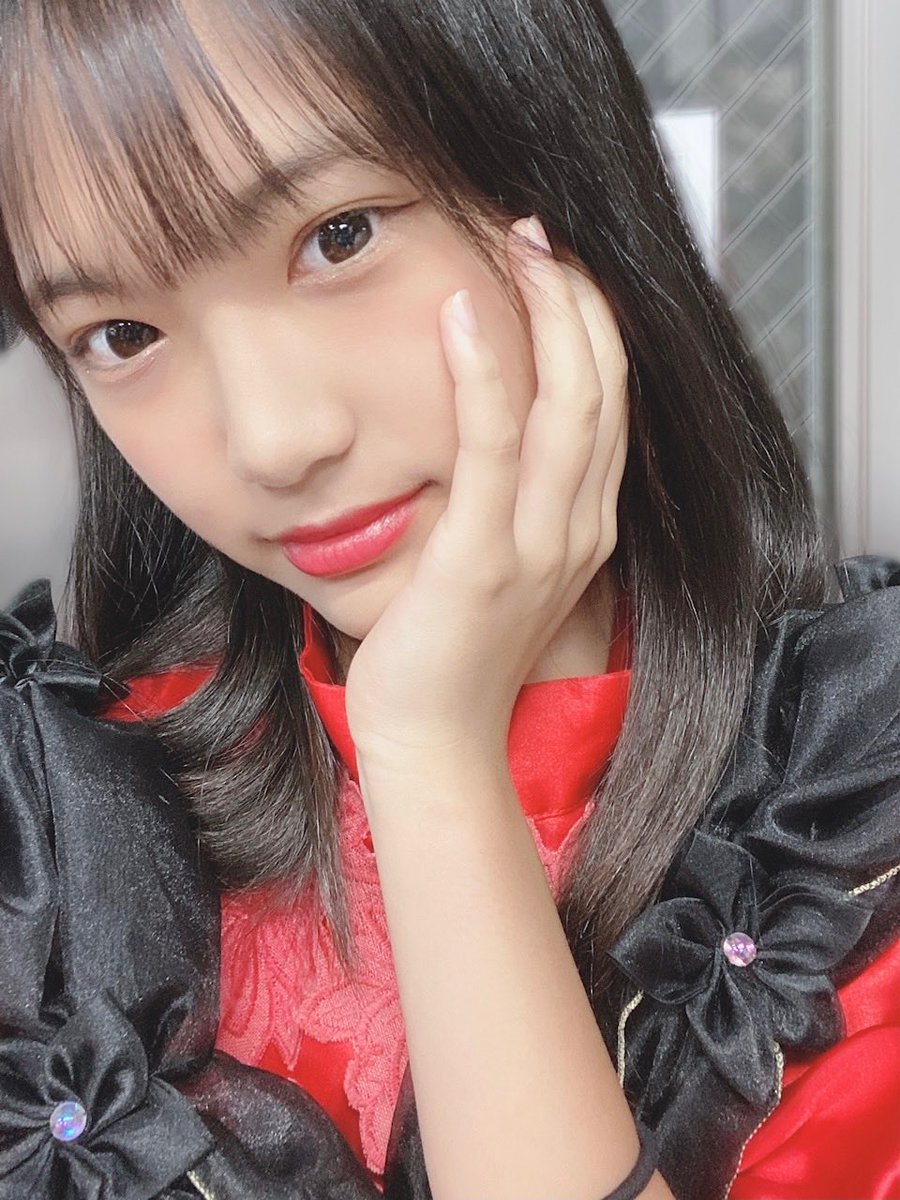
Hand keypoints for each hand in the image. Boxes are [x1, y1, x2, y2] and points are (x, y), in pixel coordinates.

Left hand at [344, 216, 628, 769]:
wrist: (434, 737)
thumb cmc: (451, 647)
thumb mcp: (498, 561)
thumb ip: (510, 497)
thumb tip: (485, 426)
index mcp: (583, 524)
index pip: (608, 402)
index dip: (592, 323)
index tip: (556, 262)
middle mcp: (578, 528)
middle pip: (603, 387)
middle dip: (578, 297)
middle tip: (536, 229)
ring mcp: (538, 544)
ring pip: (569, 404)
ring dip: (548, 313)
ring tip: (516, 241)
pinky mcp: (485, 558)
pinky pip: (493, 446)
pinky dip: (485, 372)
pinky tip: (458, 315)